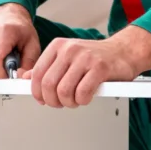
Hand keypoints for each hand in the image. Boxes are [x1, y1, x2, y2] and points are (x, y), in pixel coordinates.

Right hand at [0, 3, 40, 78]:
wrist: (5, 15)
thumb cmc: (21, 31)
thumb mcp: (33, 44)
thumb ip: (29, 62)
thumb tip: (20, 77)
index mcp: (4, 31)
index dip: (2, 73)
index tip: (10, 77)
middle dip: (1, 73)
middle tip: (10, 68)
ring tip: (4, 61)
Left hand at [22, 27, 150, 107]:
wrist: (124, 52)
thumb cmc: (97, 58)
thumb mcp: (68, 59)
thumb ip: (48, 68)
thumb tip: (26, 78)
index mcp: (58, 46)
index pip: (37, 74)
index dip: (38, 92)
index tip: (43, 100)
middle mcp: (70, 50)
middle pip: (48, 85)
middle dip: (53, 101)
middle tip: (61, 103)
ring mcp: (85, 58)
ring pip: (63, 91)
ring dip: (68, 102)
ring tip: (75, 100)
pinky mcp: (99, 68)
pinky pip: (82, 93)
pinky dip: (82, 101)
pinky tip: (86, 97)